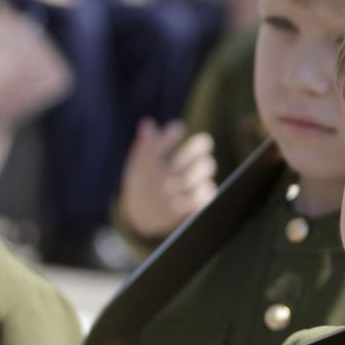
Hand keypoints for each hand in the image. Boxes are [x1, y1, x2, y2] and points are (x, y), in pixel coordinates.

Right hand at [118, 119, 217, 238]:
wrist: (139, 222)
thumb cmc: (142, 186)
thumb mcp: (137, 167)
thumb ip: (144, 146)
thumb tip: (148, 123)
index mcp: (143, 169)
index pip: (157, 146)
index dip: (171, 133)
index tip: (180, 127)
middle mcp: (155, 182)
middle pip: (182, 160)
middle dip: (198, 147)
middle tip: (205, 142)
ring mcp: (167, 198)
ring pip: (194, 178)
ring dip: (204, 168)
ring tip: (207, 164)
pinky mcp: (178, 213)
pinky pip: (199, 199)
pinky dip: (206, 191)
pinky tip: (207, 187)